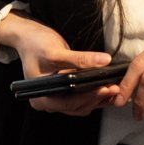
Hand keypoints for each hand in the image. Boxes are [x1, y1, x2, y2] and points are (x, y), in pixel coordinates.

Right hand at [0, 12, 118, 116]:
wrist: (29, 37)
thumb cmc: (35, 44)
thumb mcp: (56, 51)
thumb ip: (80, 59)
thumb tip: (103, 61)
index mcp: (41, 97)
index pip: (68, 102)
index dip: (89, 96)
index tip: (106, 88)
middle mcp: (48, 102)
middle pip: (77, 106)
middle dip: (96, 97)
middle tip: (115, 87)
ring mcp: (57, 99)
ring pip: (82, 105)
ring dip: (99, 97)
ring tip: (115, 87)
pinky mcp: (65, 94)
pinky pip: (82, 98)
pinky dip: (95, 94)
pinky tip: (108, 87)